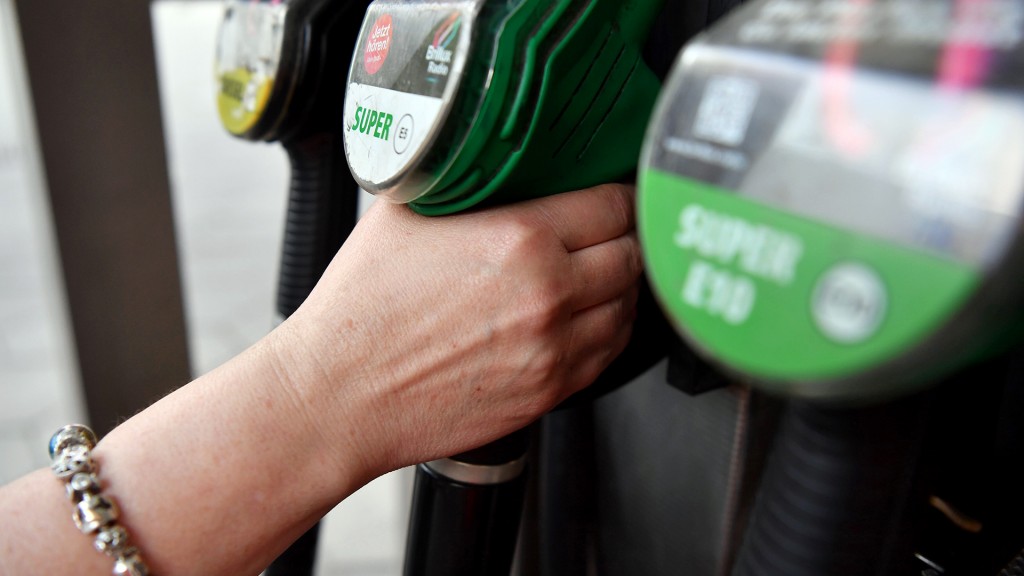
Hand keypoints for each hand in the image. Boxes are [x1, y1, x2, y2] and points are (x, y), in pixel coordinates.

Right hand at [275, 183, 641, 473]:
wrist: (340, 393)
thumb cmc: (363, 308)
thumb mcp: (406, 211)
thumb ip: (464, 179)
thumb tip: (488, 160)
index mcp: (521, 239)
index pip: (612, 205)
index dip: (620, 193)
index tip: (615, 191)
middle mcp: (549, 294)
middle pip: (631, 254)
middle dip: (625, 236)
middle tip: (610, 229)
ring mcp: (554, 349)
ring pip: (628, 307)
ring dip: (622, 286)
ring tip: (602, 273)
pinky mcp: (549, 391)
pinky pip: (609, 354)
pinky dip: (608, 330)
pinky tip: (589, 317)